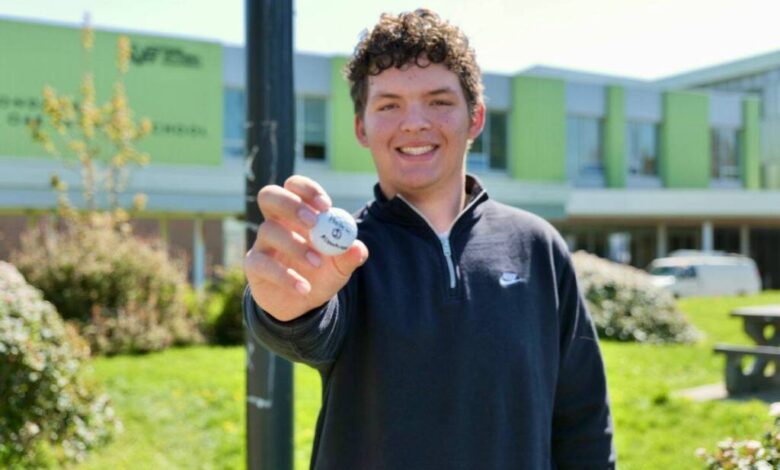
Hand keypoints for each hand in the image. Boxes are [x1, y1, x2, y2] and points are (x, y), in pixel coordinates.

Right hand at [244, 175, 368, 320]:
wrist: (303, 303)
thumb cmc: (321, 274)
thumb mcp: (340, 266)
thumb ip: (349, 255)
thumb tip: (357, 247)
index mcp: (297, 213)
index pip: (294, 186)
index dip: (307, 190)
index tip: (326, 206)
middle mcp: (276, 222)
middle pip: (270, 196)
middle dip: (291, 204)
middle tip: (313, 222)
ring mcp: (262, 243)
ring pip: (268, 230)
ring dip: (295, 245)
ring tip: (316, 263)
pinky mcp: (254, 266)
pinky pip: (262, 264)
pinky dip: (285, 276)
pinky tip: (304, 288)